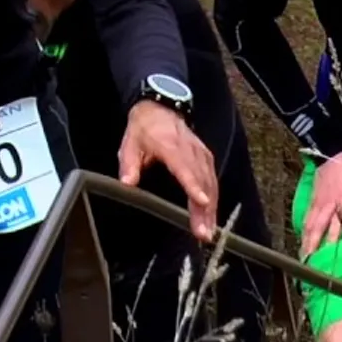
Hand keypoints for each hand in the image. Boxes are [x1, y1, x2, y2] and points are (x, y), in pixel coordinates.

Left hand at [119, 101, 218, 242]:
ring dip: (211, 209)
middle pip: (201, 180)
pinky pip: (213, 180)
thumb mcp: (130, 144)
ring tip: (208, 232)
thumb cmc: (144, 130)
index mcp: (170, 146)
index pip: (185, 168)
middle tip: (204, 233)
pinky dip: (214, 199)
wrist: (160, 108)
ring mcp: (201, 154)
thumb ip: (129, 165)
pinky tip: (212, 217)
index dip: (193, 185)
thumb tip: (127, 184)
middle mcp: (190, 150)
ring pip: (211, 183)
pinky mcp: (206, 158)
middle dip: (204, 209)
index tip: (202, 202)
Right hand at [299, 149, 341, 255]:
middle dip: (317, 249)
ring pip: (311, 227)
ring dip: (307, 243)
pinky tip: (302, 241)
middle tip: (314, 266)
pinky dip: (303, 231)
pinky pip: (306, 218)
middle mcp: (331, 208)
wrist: (334, 150)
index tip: (335, 261)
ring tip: (305, 259)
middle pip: (322, 232)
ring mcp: (319, 205)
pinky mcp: (313, 200)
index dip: (336, 246)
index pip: (341, 229)